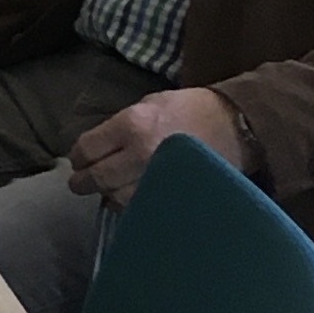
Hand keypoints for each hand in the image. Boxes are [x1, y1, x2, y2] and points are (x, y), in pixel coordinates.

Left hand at [67, 87, 248, 201]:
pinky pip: (140, 208)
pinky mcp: (173, 197)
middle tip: (80, 183)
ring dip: (106, 194)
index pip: (87, 149)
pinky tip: (129, 198)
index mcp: (132, 125)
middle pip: (97, 177)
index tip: (78, 160)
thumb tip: (97, 148)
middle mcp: (140, 154)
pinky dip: (129, 205)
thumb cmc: (189, 110)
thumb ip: (120, 126)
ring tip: (106, 189)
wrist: (235, 127)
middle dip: (83, 181)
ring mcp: (157, 179)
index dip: (78, 157)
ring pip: (115, 197)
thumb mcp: (149, 104)